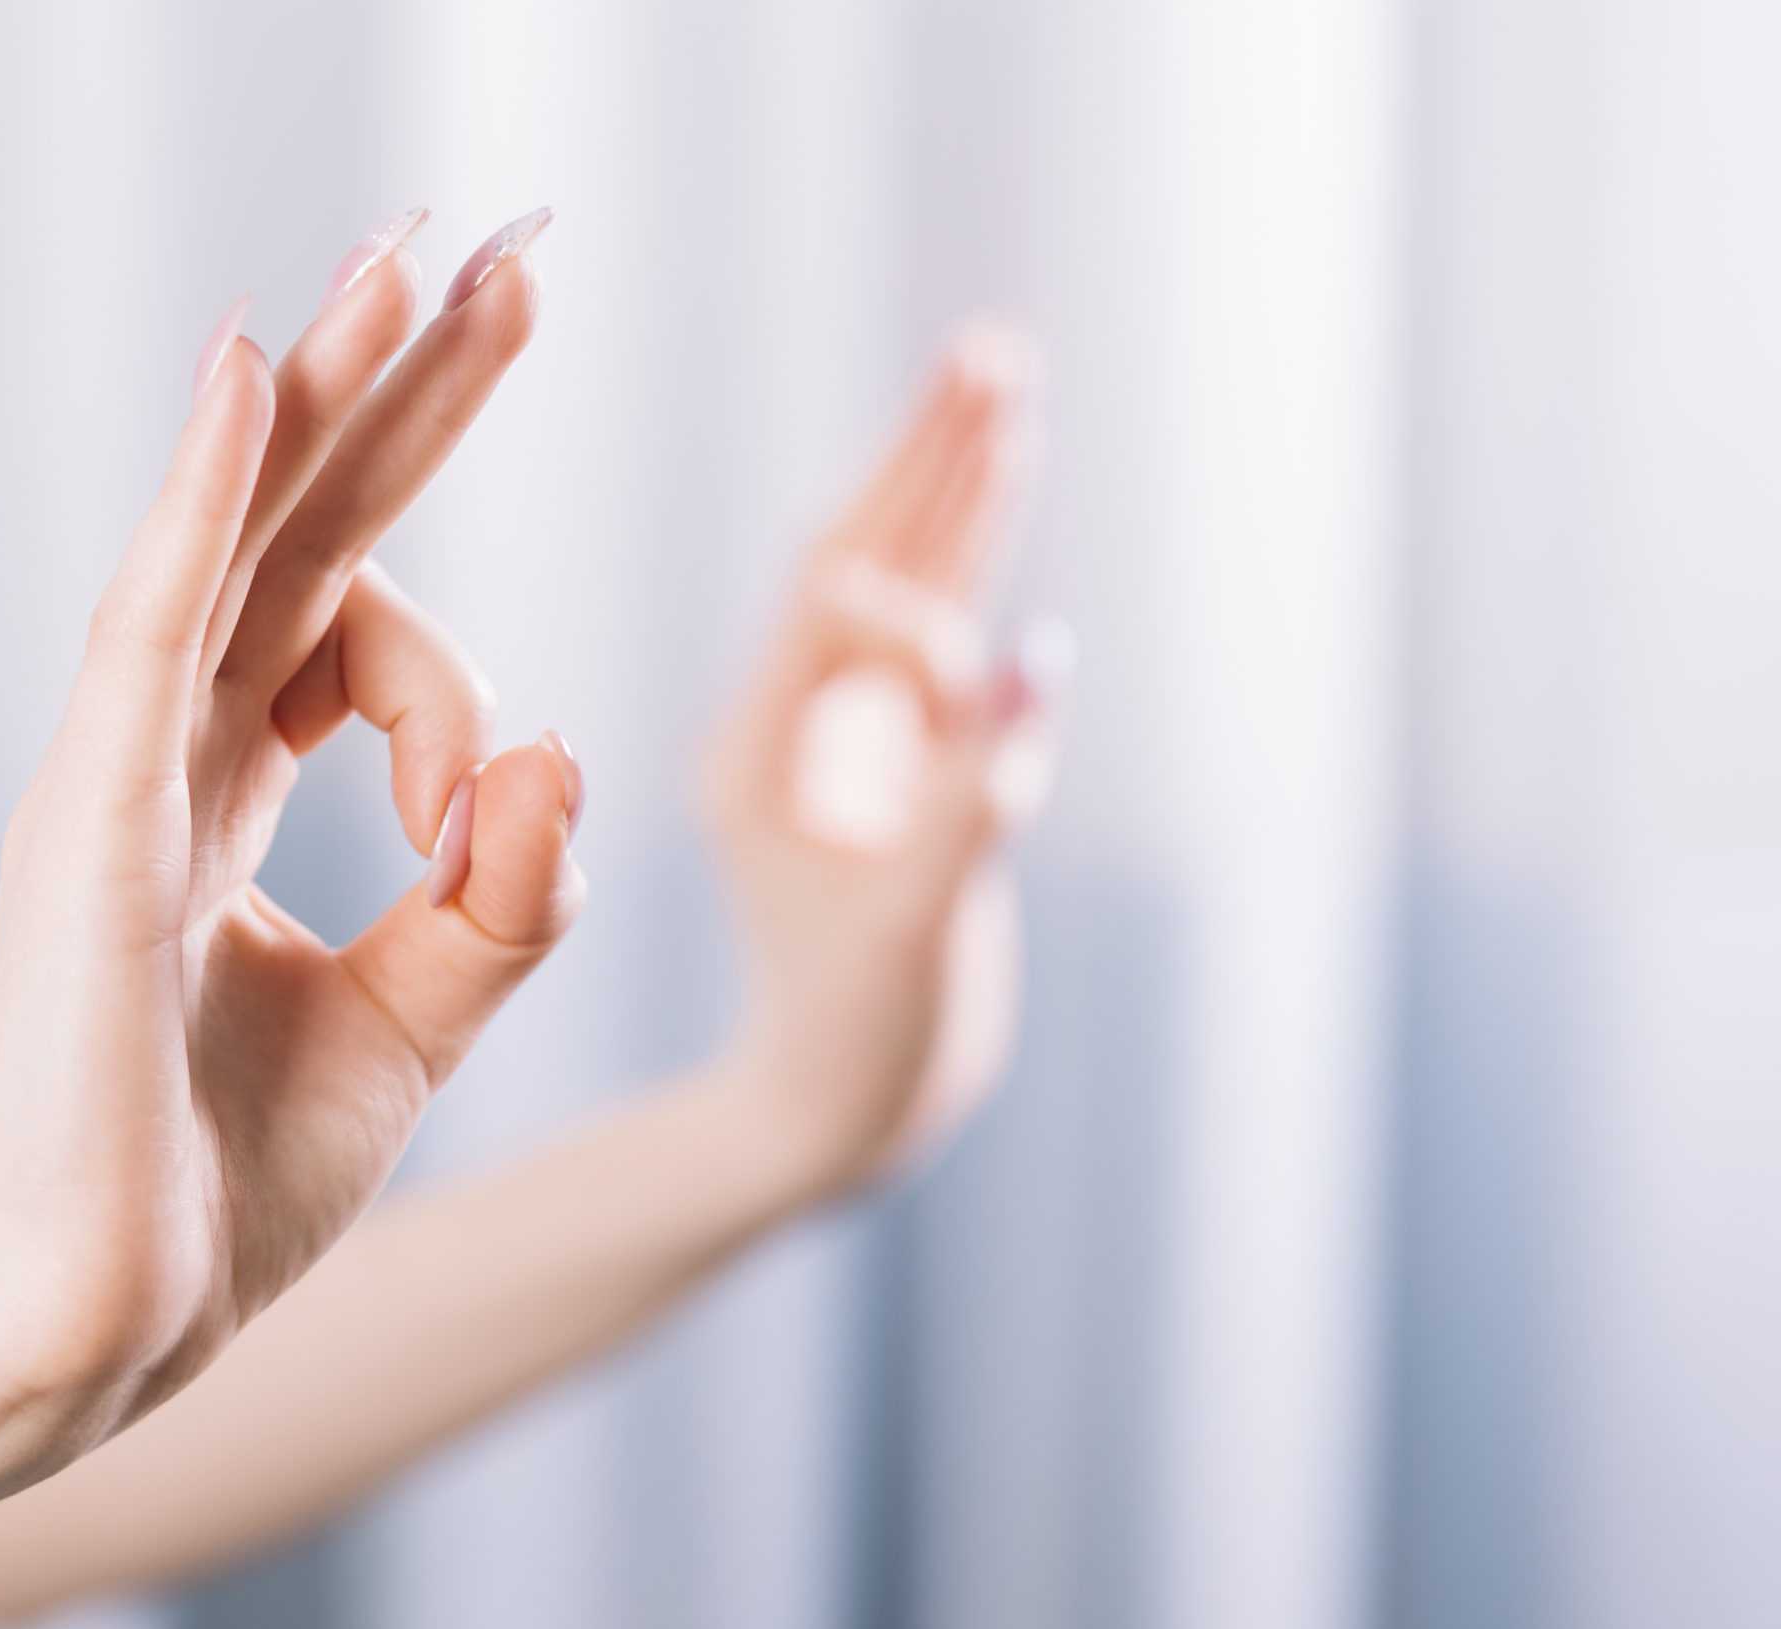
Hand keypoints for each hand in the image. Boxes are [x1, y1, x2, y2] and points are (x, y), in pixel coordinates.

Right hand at [0, 210, 584, 1479]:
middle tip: (498, 257)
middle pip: (299, 533)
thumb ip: (502, 896)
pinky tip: (254, 370)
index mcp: (224, 794)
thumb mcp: (416, 1021)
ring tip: (413, 260)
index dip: (449, 662)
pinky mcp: (91, 824)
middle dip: (402, 398)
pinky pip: (150, 626)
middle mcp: (167, 754)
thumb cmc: (224, 1188)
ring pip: (231, 541)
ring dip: (325, 394)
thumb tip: (558, 757)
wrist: (99, 1332)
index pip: (350, 633)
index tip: (493, 808)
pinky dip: (198, 498)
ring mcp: (117, 776)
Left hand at [705, 327, 1070, 1205]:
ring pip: (905, 587)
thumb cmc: (866, 1034)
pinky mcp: (892, 765)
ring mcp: (842, 741)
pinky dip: (970, 565)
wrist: (839, 1109)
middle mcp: (793, 726)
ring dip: (955, 491)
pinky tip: (995, 489)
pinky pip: (934, 645)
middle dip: (930, 460)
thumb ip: (972, 795)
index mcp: (761, 752)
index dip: (908, 544)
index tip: (978, 510)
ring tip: (1003, 385)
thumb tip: (1036, 660)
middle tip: (992, 351)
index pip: (834, 607)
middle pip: (865, 557)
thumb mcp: (917, 923)